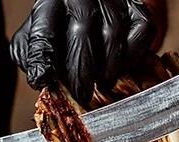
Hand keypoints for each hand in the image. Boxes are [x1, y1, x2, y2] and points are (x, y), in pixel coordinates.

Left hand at [10, 0, 155, 108]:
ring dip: (108, 68)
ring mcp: (112, 0)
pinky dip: (133, 55)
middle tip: (82, 95)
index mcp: (51, 3)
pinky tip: (122, 65)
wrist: (99, 5)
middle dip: (81, 72)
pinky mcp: (136, 8)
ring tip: (103, 83)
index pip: (43, 30)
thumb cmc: (70, 26)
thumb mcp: (45, 33)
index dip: (41, 58)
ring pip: (114, 35)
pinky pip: (141, 32)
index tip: (41, 79)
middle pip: (82, 31)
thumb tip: (39, 78)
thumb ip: (36, 53)